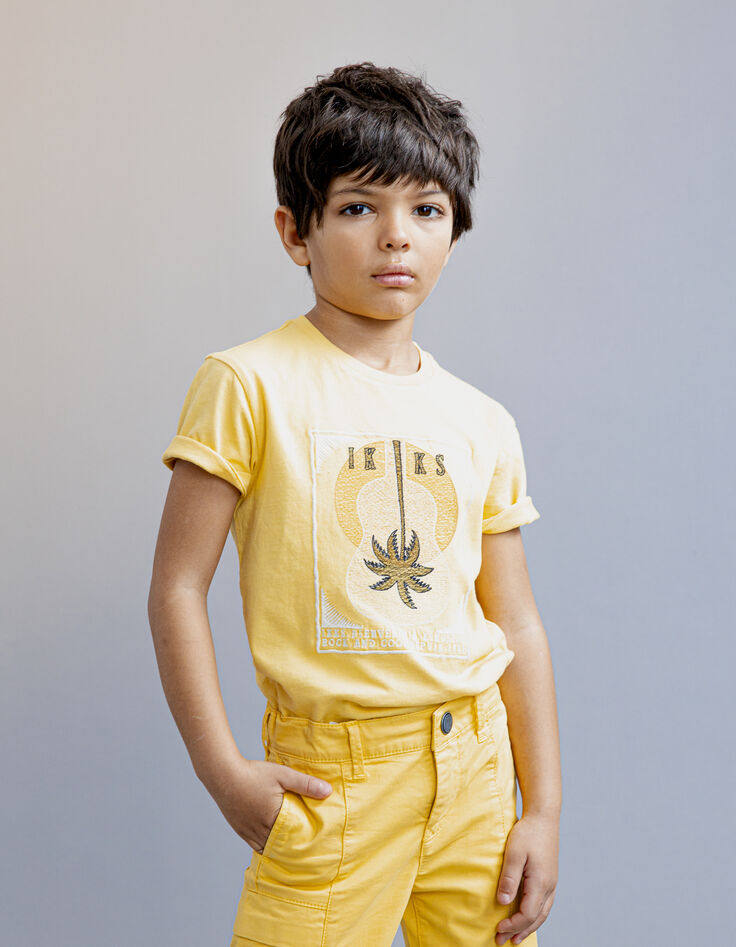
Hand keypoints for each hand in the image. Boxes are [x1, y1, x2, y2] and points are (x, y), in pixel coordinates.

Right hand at [202, 755, 332, 852]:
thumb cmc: (254, 773)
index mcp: (273, 818)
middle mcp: (259, 830)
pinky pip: (254, 845)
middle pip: (280, 846)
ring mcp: (248, 831)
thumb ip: (305, 784)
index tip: (316, 847)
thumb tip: (328, 791)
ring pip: (267, 848)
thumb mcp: (283, 775)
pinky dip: (265, 846)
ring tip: (291, 849)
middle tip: (307, 851)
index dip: (304, 845)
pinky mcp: (239, 829)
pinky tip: (272, 843)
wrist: (223, 774)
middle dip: (292, 848)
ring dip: (278, 848)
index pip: (293, 839)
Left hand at [495, 812, 558, 944]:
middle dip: (520, 932)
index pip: (527, 914)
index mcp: (540, 882)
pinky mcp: (550, 877)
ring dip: (529, 927)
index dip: (513, 924)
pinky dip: (535, 916)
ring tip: (516, 937)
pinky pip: (545, 904)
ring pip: (543, 913)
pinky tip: (528, 917)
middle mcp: (549, 886)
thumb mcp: (514, 853)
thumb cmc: (528, 832)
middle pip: (536, 918)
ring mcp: (552, 882)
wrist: (544, 817)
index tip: (498, 929)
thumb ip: (509, 878)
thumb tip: (503, 902)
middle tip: (503, 941)